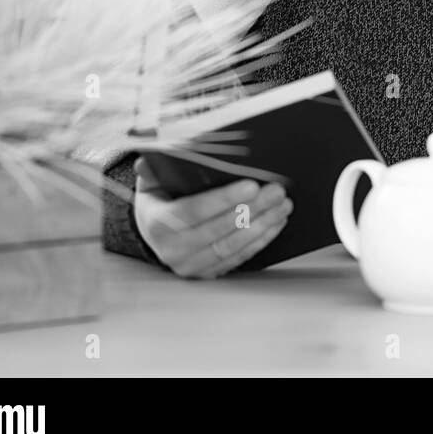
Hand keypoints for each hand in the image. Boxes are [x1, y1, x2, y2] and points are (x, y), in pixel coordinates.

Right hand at [133, 158, 292, 278]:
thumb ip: (154, 168)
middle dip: (253, 210)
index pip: (194, 211)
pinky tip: (276, 223)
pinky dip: (261, 240)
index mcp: (158, 224)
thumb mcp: (152, 180)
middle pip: (219, 230)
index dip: (224, 199)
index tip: (252, 185)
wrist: (153, 232)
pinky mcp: (207, 273)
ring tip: (282, 205)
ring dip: (263, 225)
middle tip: (277, 192)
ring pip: (232, 247)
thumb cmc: (160, 199)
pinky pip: (238, 258)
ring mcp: (190, 265)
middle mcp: (172, 250)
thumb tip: (149, 160)